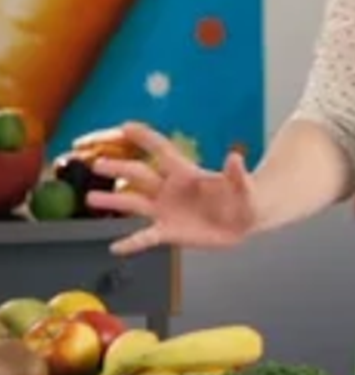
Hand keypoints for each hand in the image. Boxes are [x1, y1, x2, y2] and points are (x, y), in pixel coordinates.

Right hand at [84, 122, 258, 255]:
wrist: (245, 220)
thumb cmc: (243, 196)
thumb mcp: (244, 186)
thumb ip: (237, 174)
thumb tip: (235, 157)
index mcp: (186, 173)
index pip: (161, 150)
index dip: (145, 137)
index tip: (125, 126)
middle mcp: (170, 189)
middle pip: (139, 174)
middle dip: (119, 168)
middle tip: (96, 164)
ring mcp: (166, 210)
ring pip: (134, 203)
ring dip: (113, 201)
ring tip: (90, 198)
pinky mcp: (169, 231)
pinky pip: (146, 237)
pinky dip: (131, 243)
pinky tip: (115, 248)